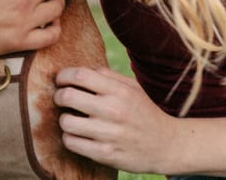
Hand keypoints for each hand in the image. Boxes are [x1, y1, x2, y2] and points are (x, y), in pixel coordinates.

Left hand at [54, 67, 183, 174]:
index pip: (79, 75)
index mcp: (120, 91)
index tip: (61, 81)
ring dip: (64, 119)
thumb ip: (108, 77)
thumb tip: (79, 71)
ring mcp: (109, 134)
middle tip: (62, 99)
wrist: (166, 145)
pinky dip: (69, 137)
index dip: (63, 76)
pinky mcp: (105, 154)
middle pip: (68, 97)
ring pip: (66, 122)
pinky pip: (71, 142)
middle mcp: (114, 110)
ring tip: (71, 119)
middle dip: (58, 96)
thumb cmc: (145, 113)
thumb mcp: (133, 89)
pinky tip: (77, 135)